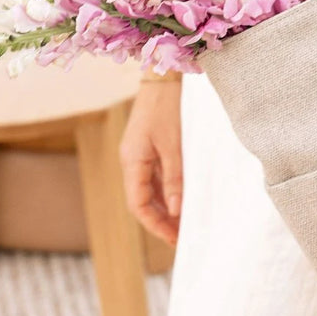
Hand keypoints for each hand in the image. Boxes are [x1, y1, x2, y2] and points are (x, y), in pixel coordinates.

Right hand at [119, 80, 182, 246]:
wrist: (164, 75)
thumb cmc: (168, 107)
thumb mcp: (174, 145)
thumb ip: (174, 178)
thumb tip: (175, 210)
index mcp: (132, 161)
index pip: (139, 204)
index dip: (156, 225)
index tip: (174, 240)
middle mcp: (132, 161)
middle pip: (142, 200)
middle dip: (161, 221)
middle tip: (182, 238)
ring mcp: (139, 154)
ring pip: (149, 190)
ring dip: (165, 208)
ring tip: (185, 223)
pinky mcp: (149, 148)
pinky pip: (155, 177)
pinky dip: (168, 191)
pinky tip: (182, 199)